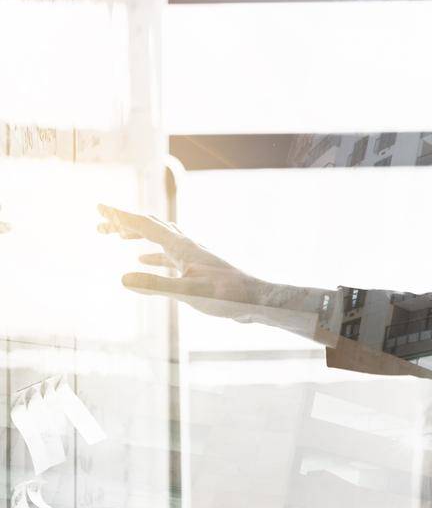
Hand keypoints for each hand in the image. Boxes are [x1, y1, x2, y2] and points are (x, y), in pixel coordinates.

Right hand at [97, 205, 327, 336]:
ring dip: (136, 235)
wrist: (256, 301)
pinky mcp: (197, 269)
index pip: (145, 224)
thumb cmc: (228, 296)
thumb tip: (122, 279)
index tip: (99, 206)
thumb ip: (156, 286)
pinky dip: (151, 255)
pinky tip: (141, 262)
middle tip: (99, 226)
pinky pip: (167, 256)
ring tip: (116, 237)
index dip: (120, 216)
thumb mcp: (189, 293)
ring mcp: (192, 256)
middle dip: (124, 223)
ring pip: (159, 238)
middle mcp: (186, 246)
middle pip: (150, 226)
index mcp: (181, 246)